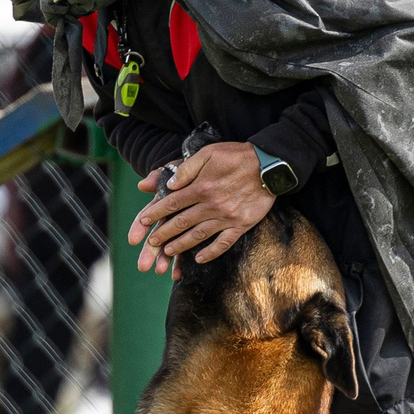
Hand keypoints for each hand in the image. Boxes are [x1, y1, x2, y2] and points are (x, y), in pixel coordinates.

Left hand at [128, 141, 273, 271]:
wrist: (270, 165)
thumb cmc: (237, 156)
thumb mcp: (208, 153)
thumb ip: (187, 169)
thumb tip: (170, 185)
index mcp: (201, 187)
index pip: (172, 203)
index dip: (155, 213)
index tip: (143, 222)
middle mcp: (211, 205)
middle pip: (181, 222)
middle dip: (164, 234)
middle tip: (151, 243)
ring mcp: (226, 217)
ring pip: (198, 235)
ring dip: (181, 246)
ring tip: (168, 252)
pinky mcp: (241, 225)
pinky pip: (223, 243)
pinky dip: (211, 253)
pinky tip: (199, 260)